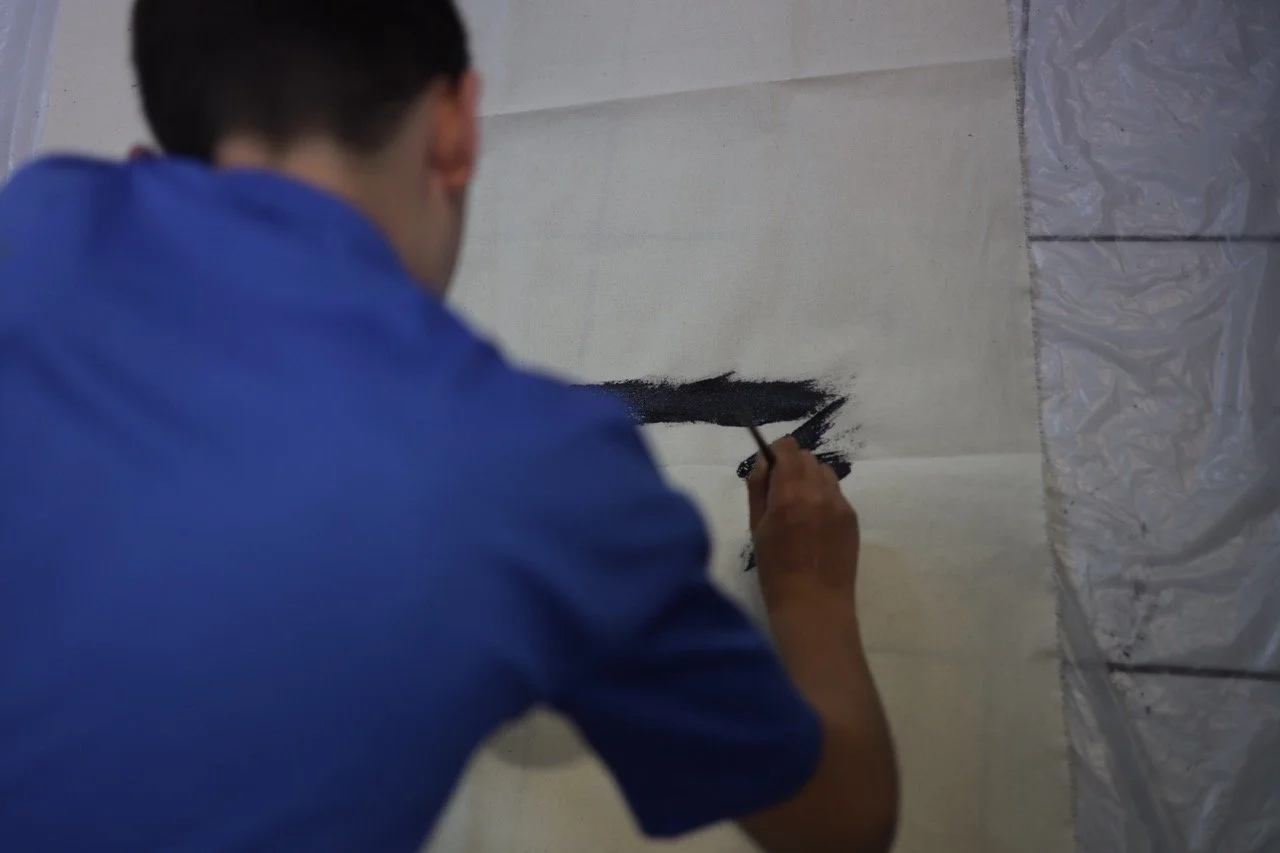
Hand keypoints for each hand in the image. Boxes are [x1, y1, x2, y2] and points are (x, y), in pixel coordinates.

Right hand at [746, 437, 859, 610]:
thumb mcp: (756, 527)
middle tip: (780, 491)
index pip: (788, 448)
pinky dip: (823, 497)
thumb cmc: (775, 570)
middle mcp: (818, 491)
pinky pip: (835, 493)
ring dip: (809, 479)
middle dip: (792, 465)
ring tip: (799, 507)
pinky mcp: (852, 517)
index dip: (776, 451)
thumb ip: (758, 488)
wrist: (813, 604)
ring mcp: (839, 504)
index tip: (769, 465)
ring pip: (823, 472)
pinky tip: (814, 524)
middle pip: (806, 457)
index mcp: (789, 493)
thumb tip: (764, 462)